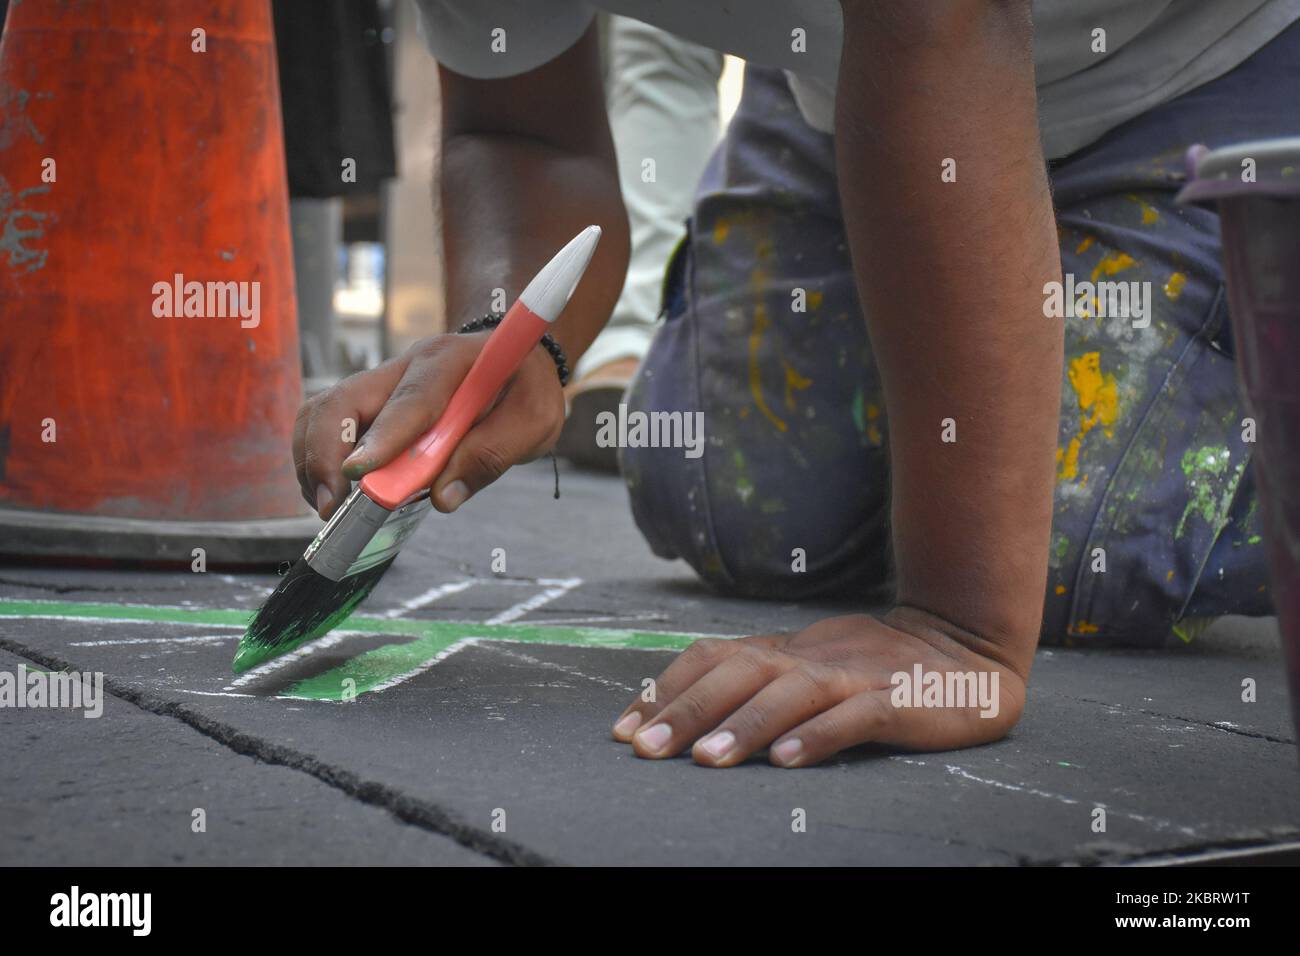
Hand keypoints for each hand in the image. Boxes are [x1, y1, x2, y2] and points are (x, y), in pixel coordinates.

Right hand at [292, 330, 564, 518]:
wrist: (515, 358)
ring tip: (327, 506)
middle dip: (325, 455)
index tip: (357, 476)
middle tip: (332, 508)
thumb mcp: (533, 422)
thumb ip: (492, 455)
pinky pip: (327, 423)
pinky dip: (317, 457)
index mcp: (450, 363)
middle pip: (344, 400)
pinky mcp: (370, 401)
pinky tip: (331, 491)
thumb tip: (442, 497)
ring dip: (314, 460)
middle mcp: (406, 365)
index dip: (381, 439)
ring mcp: (382, 381)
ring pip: (324, 410)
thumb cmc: (525, 388)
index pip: (409, 400)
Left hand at [612, 609, 1027, 767]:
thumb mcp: (806, 666)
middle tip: (644, 749)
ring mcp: (852, 678)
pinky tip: (787, 762)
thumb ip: (756, 682)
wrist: (964, 648)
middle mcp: (809, 658)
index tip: (623, 729)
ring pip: (789, 694)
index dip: (666, 690)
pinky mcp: (896, 703)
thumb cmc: (872, 667)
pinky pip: (852, 718)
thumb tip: (680, 710)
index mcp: (783, 650)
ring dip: (743, 725)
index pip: (712, 658)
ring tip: (705, 761)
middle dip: (686, 710)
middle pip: (738, 674)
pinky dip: (818, 736)